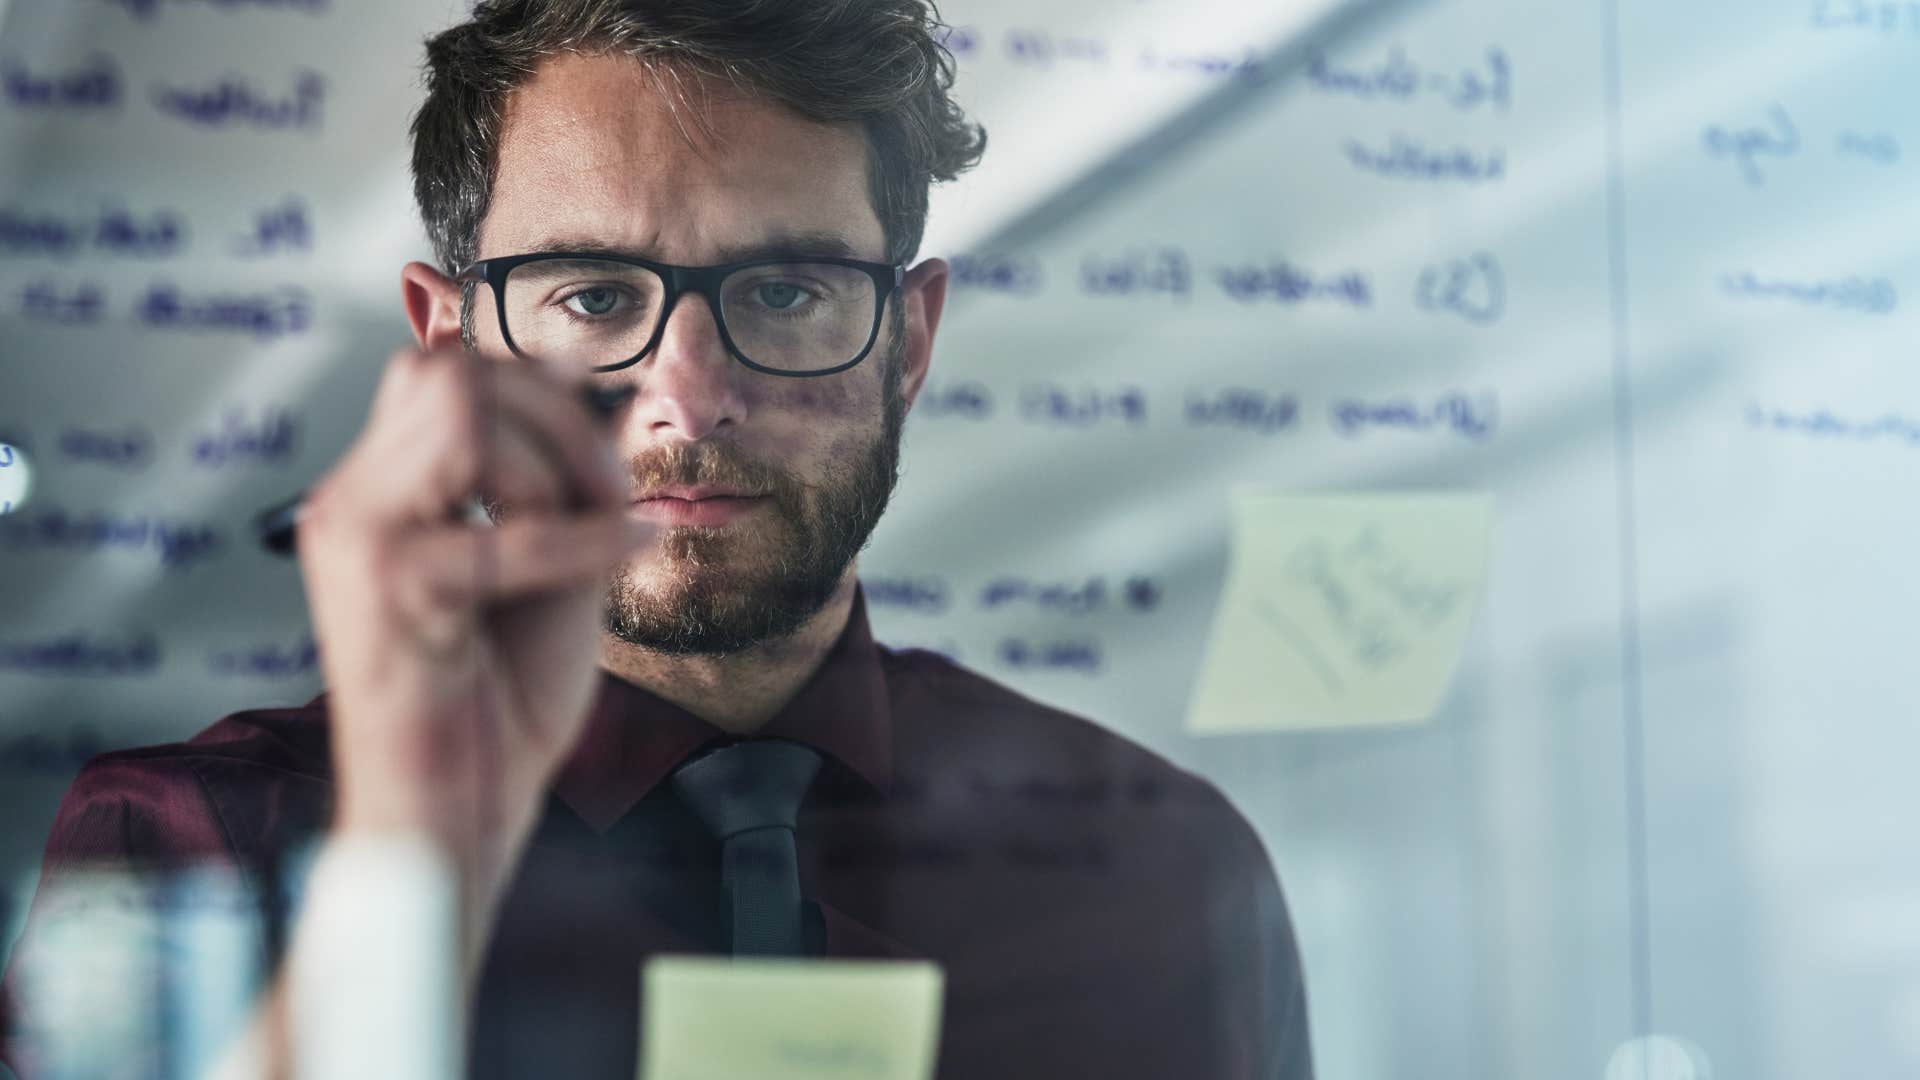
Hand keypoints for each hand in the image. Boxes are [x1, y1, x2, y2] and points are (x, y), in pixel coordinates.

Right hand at [295, 347, 646, 876]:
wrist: (456, 816)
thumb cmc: (499, 701)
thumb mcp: (544, 563)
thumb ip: (552, 480)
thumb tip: (579, 378)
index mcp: (378, 494)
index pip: (441, 369)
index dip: (536, 389)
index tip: (603, 462)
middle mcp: (351, 502)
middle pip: (453, 374)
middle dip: (557, 419)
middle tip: (612, 497)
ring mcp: (357, 539)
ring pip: (468, 420)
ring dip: (560, 473)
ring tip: (599, 537)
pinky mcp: (388, 589)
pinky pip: (504, 530)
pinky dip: (583, 540)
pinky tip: (630, 550)